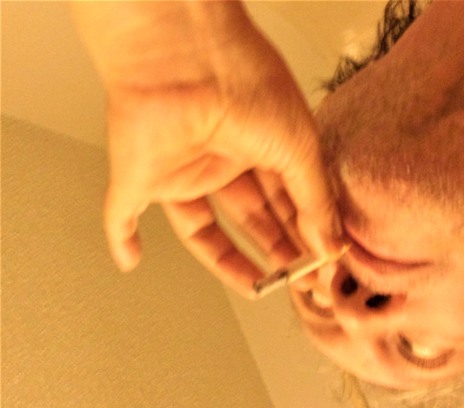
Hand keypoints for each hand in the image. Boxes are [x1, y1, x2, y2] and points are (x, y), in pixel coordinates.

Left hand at [85, 4, 342, 297]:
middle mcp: (222, 157)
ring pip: (203, 227)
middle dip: (278, 250)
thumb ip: (314, 201)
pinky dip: (123, 238)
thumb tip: (331, 244)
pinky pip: (123, 214)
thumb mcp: (298, 148)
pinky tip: (130, 258)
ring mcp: (181, 169)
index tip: (321, 262)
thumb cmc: (243, 81)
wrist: (184, 56)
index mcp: (262, 143)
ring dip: (230, 260)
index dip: (304, 233)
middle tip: (300, 279)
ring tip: (261, 285)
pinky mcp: (142, 176)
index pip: (286, 200)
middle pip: (252, 218)